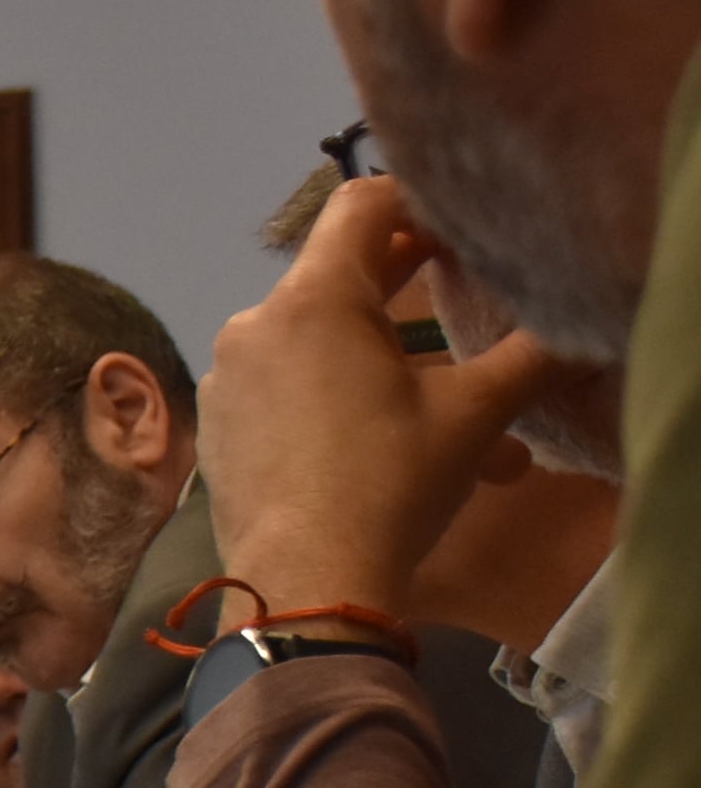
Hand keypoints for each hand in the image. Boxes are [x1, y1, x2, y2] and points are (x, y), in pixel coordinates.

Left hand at [200, 178, 558, 620]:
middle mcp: (256, 324)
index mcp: (313, 299)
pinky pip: (283, 391)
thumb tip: (569, 332)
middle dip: (403, 285)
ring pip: (316, 345)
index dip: (413, 205)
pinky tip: (385, 451)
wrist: (305, 581)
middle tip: (459, 299)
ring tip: (446, 415)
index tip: (455, 231)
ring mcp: (229, 377)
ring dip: (382, 366)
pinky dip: (335, 404)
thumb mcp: (475, 414)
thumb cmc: (390, 482)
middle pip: (336, 275)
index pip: (360, 206)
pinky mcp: (218, 426)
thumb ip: (528, 356)